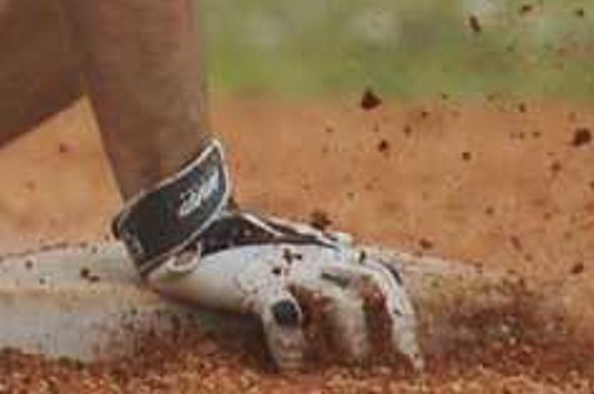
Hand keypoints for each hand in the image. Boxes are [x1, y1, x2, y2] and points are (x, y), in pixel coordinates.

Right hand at [142, 215, 419, 372]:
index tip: (410, 363)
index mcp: (325, 252)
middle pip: (374, 283)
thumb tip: (352, 245)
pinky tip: (290, 367)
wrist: (182, 224)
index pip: (383, 277)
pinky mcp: (251, 281)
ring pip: (338, 302)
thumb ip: (317, 252)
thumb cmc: (236, 246)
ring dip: (347, 341)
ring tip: (340, 369)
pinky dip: (292, 347)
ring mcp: (283, 267)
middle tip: (394, 368)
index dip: (402, 321)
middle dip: (393, 328)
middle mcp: (312, 256)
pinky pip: (283, 316)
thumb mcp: (284, 250)